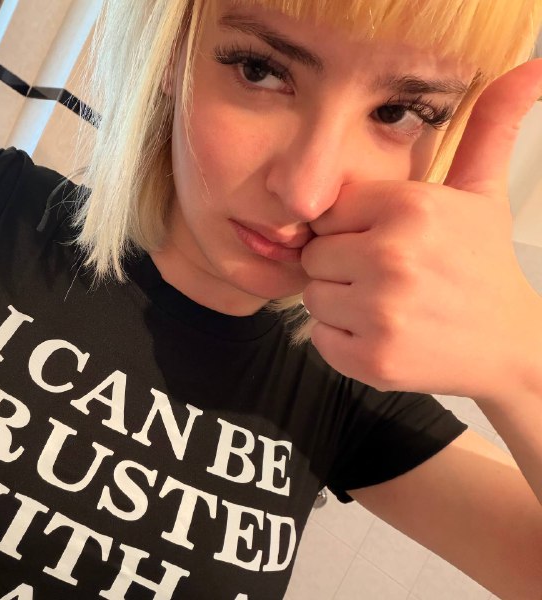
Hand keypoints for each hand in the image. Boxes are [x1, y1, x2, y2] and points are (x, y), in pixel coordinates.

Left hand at [300, 59, 541, 399]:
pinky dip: (344, 341)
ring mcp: (381, 311)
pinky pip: (320, 337)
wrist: (511, 347)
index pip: (328, 212)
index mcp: (409, 206)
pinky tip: (385, 334)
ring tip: (389, 305)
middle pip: (315, 255)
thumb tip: (528, 66)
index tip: (384, 242)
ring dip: (342, 304)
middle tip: (389, 278)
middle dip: (343, 267)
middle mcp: (391, 255)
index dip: (350, 230)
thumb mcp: (481, 192)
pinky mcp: (372, 359)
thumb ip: (488, 128)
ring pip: (314, 296)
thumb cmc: (482, 266)